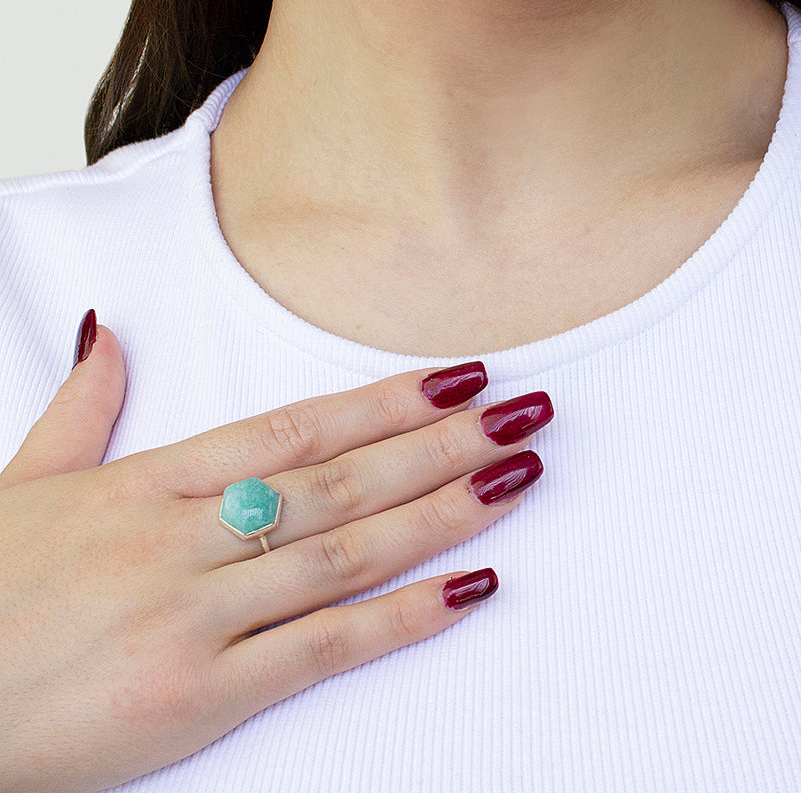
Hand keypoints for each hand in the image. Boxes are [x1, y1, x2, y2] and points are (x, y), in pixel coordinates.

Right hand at [0, 314, 549, 792]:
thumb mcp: (21, 486)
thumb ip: (80, 408)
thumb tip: (104, 331)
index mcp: (148, 482)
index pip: (295, 427)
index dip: (385, 399)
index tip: (458, 375)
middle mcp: (183, 537)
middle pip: (340, 479)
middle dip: (443, 443)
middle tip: (524, 412)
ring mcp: (194, 614)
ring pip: (346, 550)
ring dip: (443, 512)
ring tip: (518, 477)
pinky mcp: (199, 695)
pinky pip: (323, 647)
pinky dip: (405, 616)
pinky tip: (472, 588)